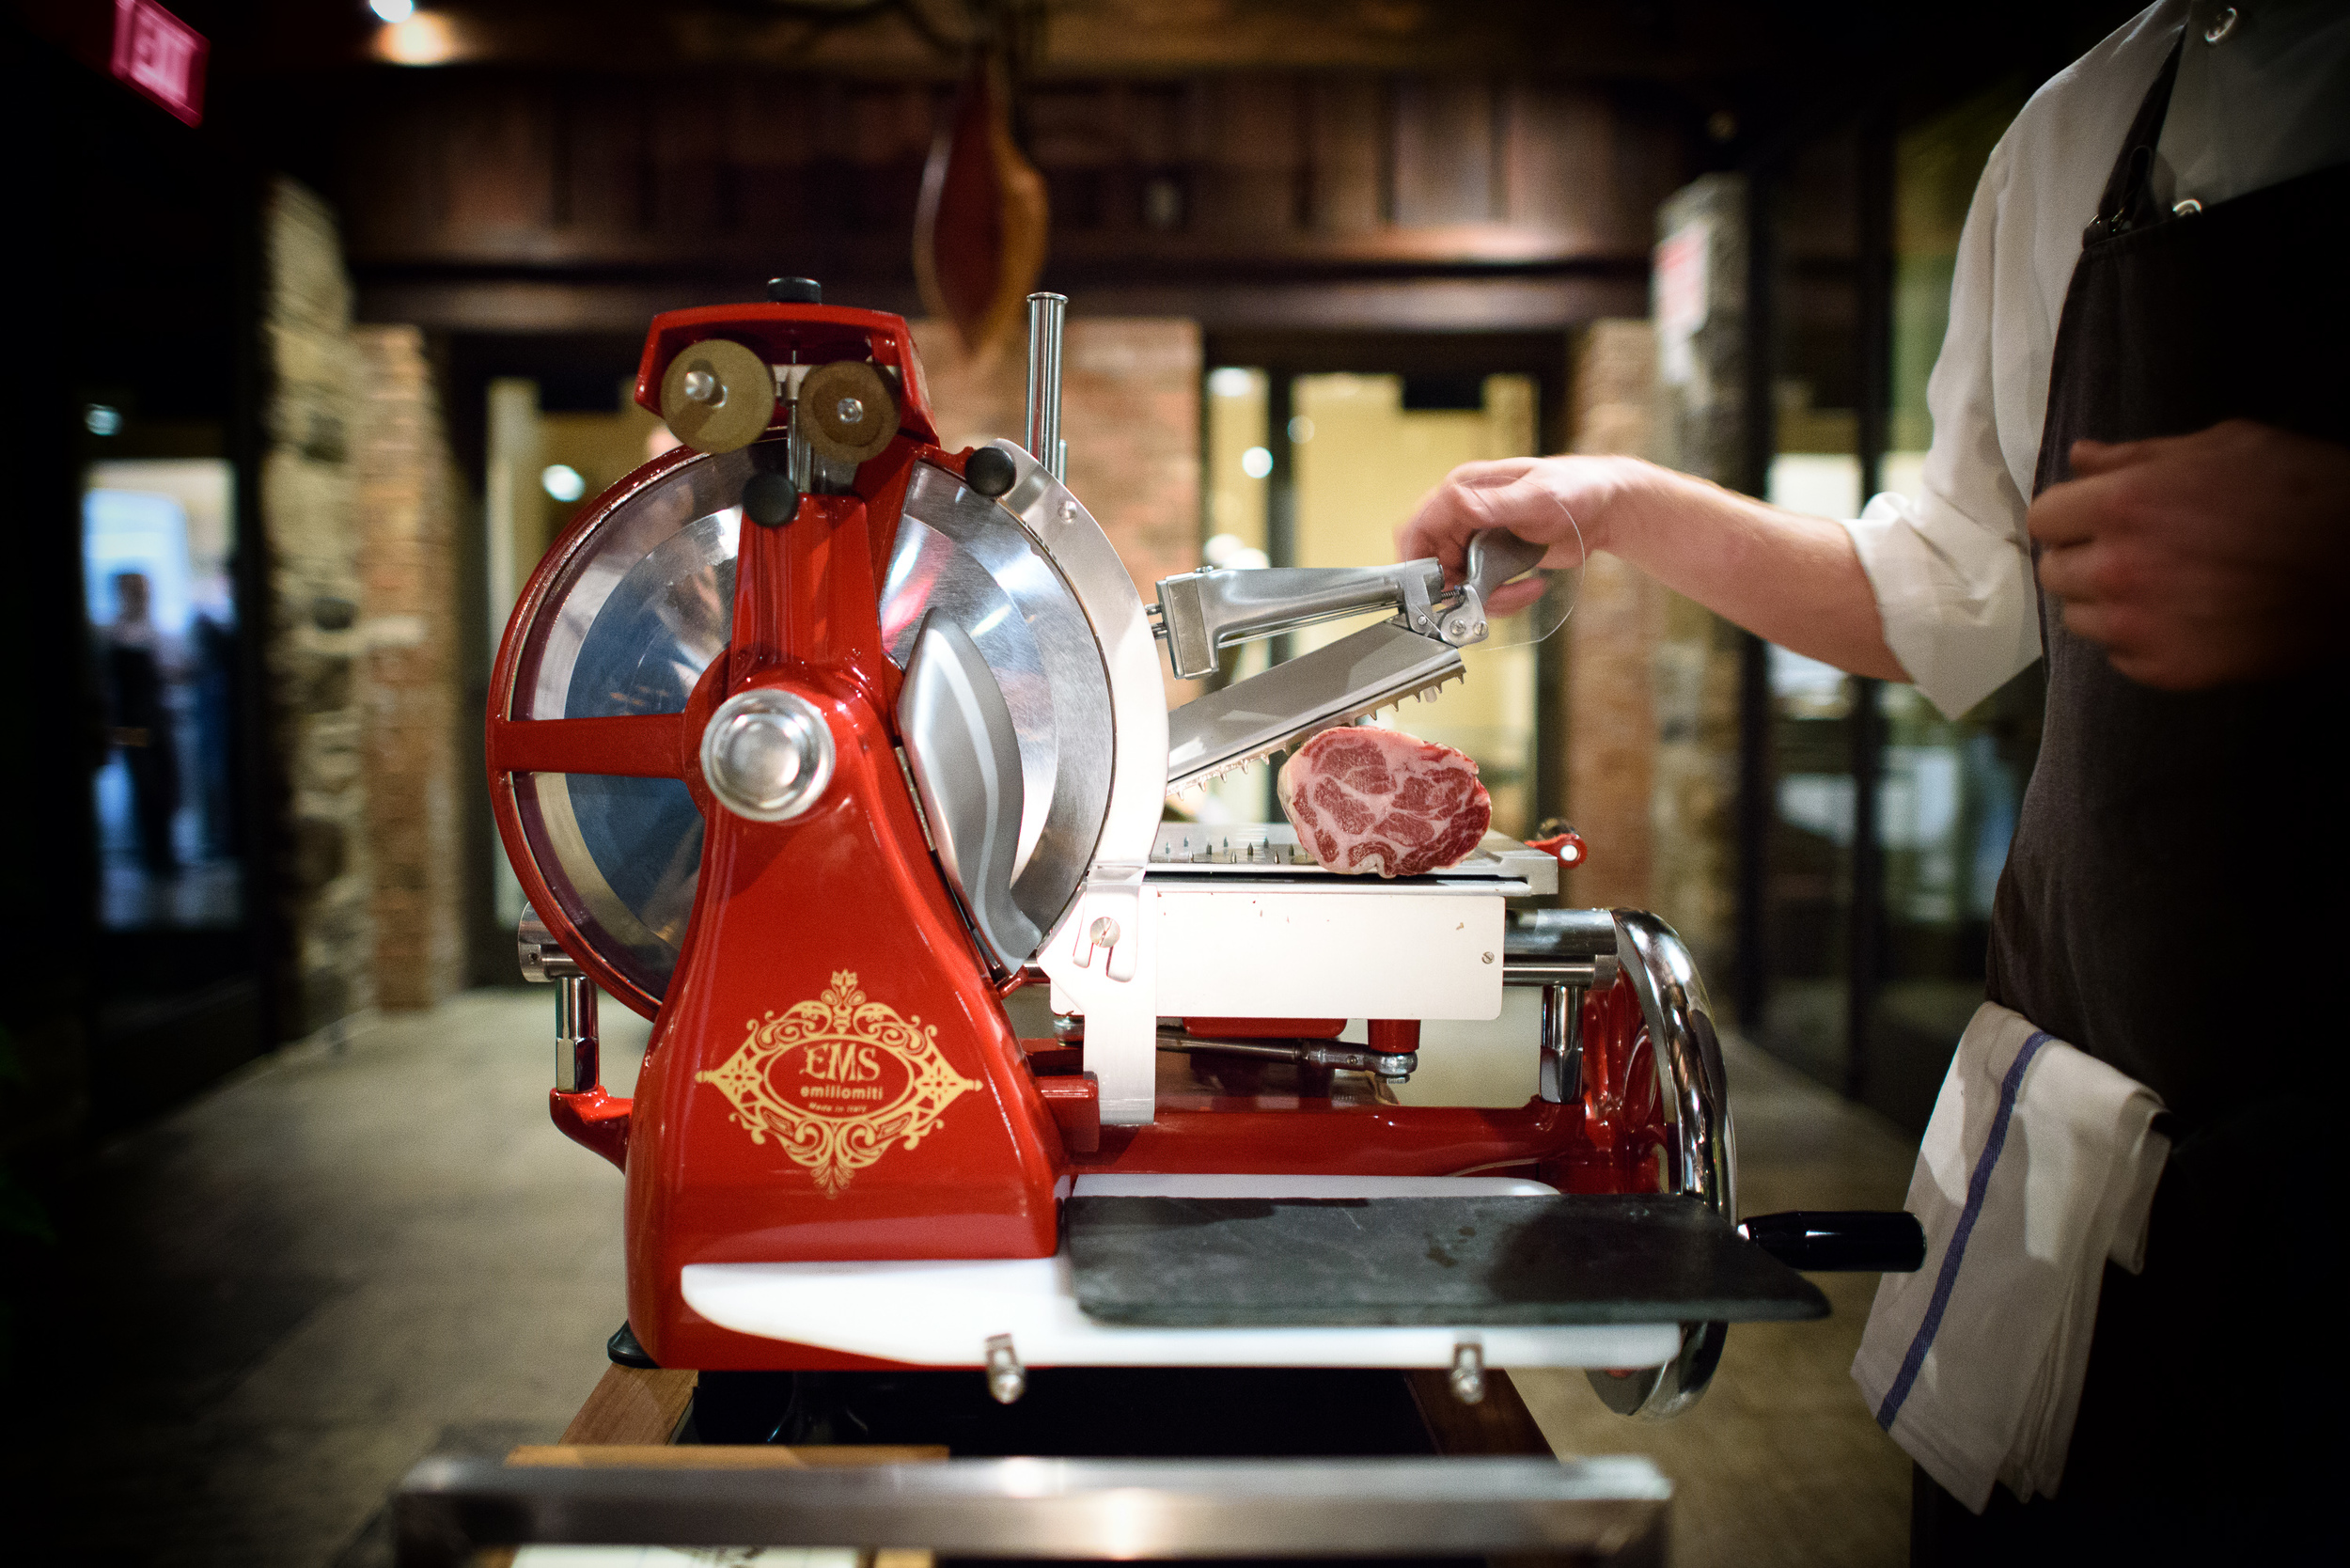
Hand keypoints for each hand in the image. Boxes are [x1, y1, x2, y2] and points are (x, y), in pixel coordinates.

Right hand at [1396, 455, 1645, 615]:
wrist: (1607, 508)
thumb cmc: (1576, 488)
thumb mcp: (1535, 496)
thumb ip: (1493, 503)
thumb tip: (1454, 501)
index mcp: (1466, 489)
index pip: (1419, 526)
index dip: (1416, 560)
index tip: (1427, 587)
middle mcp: (1465, 515)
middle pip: (1433, 561)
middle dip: (1455, 587)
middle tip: (1479, 597)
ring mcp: (1478, 539)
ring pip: (1457, 582)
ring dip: (1485, 596)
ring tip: (1521, 590)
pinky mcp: (1493, 559)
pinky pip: (1481, 589)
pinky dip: (1503, 597)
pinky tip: (1531, 585)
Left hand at [2030, 421, 2349, 689]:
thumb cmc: (2304, 493)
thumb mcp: (2225, 447)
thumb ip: (2138, 456)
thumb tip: (2082, 457)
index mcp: (2122, 506)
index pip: (2044, 518)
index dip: (2070, 514)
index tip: (2093, 516)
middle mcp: (2116, 570)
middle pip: (2055, 571)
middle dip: (2084, 557)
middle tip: (2132, 550)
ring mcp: (2138, 626)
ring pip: (2081, 619)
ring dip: (2107, 602)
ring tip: (2161, 585)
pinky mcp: (2166, 669)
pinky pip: (2119, 657)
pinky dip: (2139, 640)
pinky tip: (2182, 617)